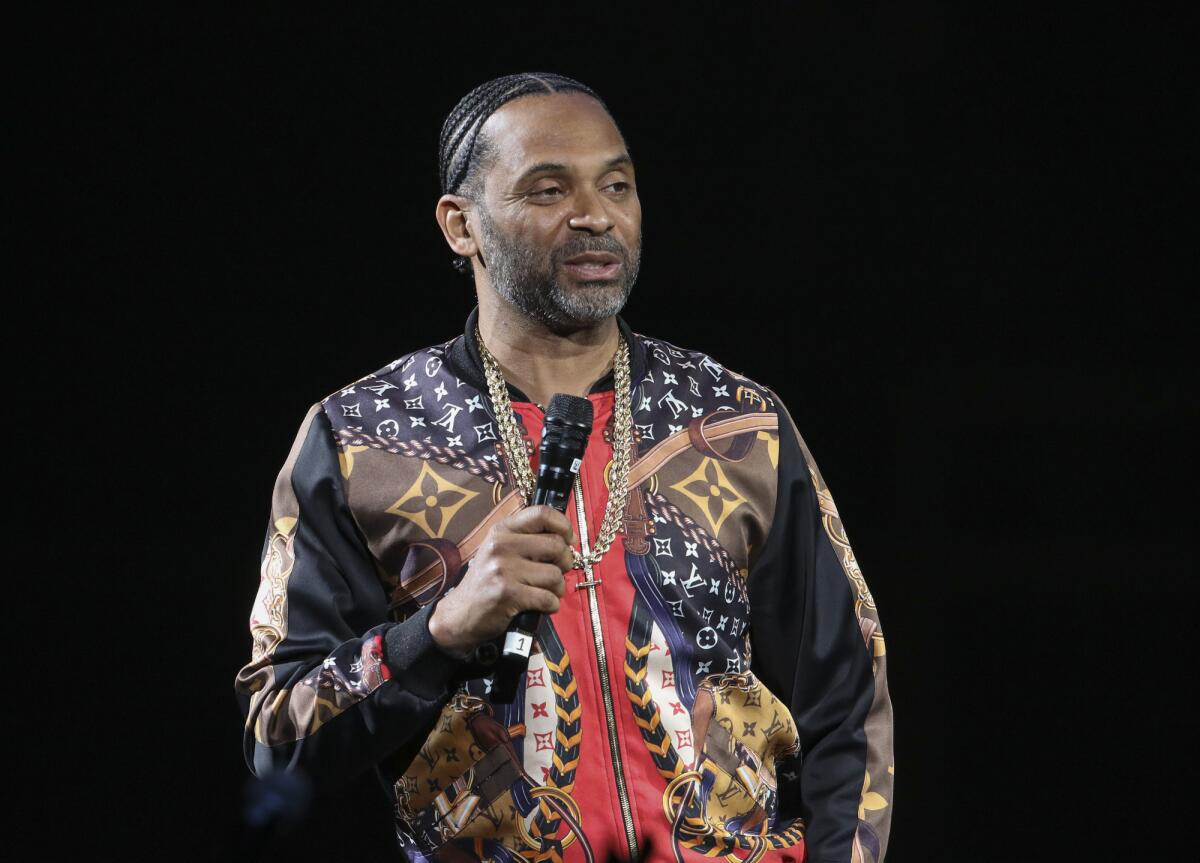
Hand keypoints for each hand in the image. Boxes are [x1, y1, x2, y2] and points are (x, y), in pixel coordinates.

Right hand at [428, 505, 576, 657]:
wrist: (459, 614)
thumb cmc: (486, 582)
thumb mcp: (499, 551)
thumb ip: (526, 540)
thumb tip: (567, 538)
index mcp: (502, 531)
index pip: (541, 513)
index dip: (564, 525)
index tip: (569, 539)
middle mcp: (501, 546)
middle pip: (555, 544)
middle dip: (566, 561)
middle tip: (559, 571)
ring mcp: (504, 570)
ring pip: (554, 574)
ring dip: (558, 588)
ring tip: (548, 592)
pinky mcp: (508, 595)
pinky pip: (547, 598)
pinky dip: (551, 605)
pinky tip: (542, 606)